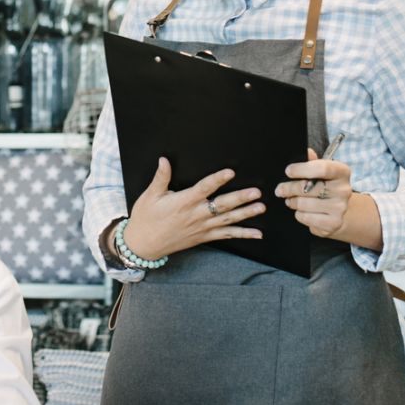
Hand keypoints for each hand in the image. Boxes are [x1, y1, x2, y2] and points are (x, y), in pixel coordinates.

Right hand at [121, 157, 265, 260]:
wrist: (143, 245)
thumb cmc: (145, 218)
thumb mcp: (150, 196)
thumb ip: (161, 178)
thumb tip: (164, 159)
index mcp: (183, 202)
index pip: (204, 188)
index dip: (217, 179)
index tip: (230, 172)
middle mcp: (195, 215)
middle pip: (222, 205)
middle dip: (240, 198)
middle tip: (256, 192)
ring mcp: (201, 227)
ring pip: (227, 220)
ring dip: (245, 214)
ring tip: (260, 207)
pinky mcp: (203, 237)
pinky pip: (226, 235)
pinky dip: (242, 234)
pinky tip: (256, 233)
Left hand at [276, 148, 354, 240]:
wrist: (340, 210)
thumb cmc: (325, 186)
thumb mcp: (321, 170)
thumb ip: (312, 161)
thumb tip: (306, 152)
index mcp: (342, 172)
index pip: (322, 168)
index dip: (302, 169)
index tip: (288, 171)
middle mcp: (344, 190)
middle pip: (308, 188)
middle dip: (289, 188)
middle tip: (280, 189)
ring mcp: (340, 208)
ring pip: (304, 204)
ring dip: (292, 202)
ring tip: (291, 200)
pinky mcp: (333, 223)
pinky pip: (305, 218)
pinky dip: (299, 214)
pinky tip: (302, 211)